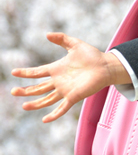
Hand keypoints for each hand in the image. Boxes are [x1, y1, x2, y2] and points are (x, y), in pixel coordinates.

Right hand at [10, 32, 129, 122]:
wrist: (106, 66)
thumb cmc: (92, 56)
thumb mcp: (75, 45)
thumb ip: (62, 39)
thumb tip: (47, 34)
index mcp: (57, 69)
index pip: (37, 73)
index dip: (26, 73)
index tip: (14, 72)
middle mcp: (59, 81)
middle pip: (38, 88)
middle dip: (26, 91)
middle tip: (13, 91)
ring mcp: (66, 90)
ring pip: (47, 99)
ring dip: (35, 104)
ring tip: (23, 106)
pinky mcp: (74, 96)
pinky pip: (62, 108)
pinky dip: (54, 114)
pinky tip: (44, 120)